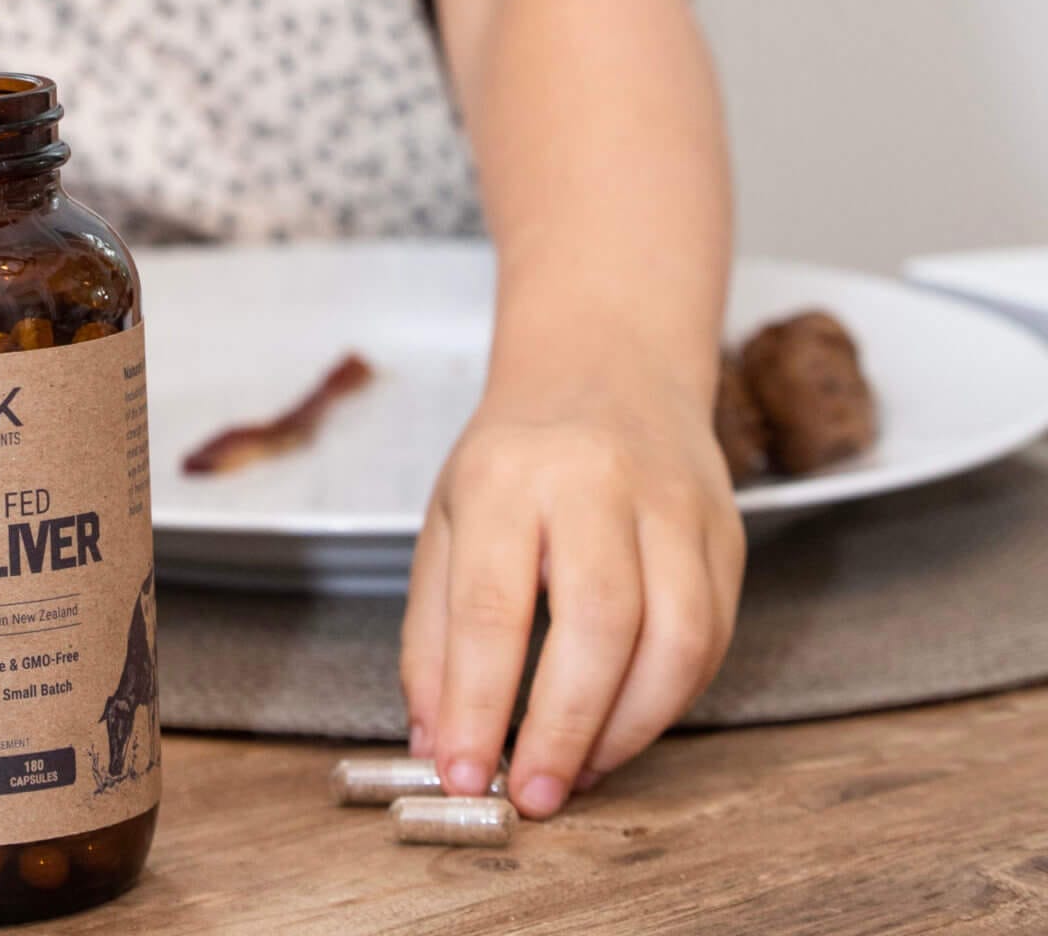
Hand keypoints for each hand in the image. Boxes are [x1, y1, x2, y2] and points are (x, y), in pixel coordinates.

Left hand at [400, 347, 743, 818]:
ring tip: (580, 770)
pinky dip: (671, 700)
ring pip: (676, 638)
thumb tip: (435, 741)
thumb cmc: (516, 457)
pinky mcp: (727, 533)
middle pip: (598, 622)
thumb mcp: (448, 521)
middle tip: (534, 793)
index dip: (476, 703)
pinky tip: (625, 724)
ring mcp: (674, 505)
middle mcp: (597, 482)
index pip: (492, 605)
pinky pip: (713, 638)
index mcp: (507, 475)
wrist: (605, 368)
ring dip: (629, 728)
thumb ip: (434, 634)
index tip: (463, 774)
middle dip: (564, 726)